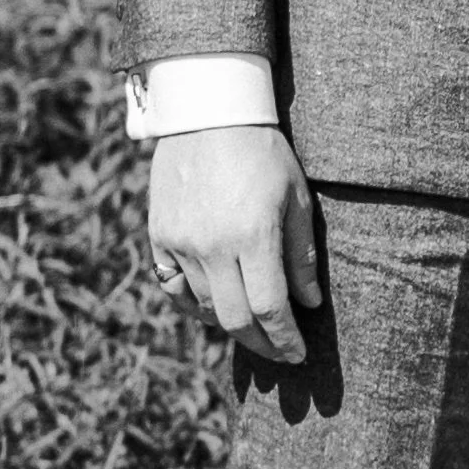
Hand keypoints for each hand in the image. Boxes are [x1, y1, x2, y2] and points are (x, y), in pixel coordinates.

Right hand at [148, 125, 321, 367]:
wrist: (208, 115)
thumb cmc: (264, 153)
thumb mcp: (296, 199)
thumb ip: (302, 256)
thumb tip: (309, 303)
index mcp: (253, 237)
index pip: (270, 309)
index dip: (286, 339)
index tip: (298, 354)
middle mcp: (212, 246)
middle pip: (235, 319)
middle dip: (261, 344)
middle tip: (278, 352)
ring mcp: (180, 243)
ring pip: (204, 306)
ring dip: (231, 323)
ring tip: (253, 326)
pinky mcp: (158, 236)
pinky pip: (172, 287)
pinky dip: (193, 305)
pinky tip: (213, 308)